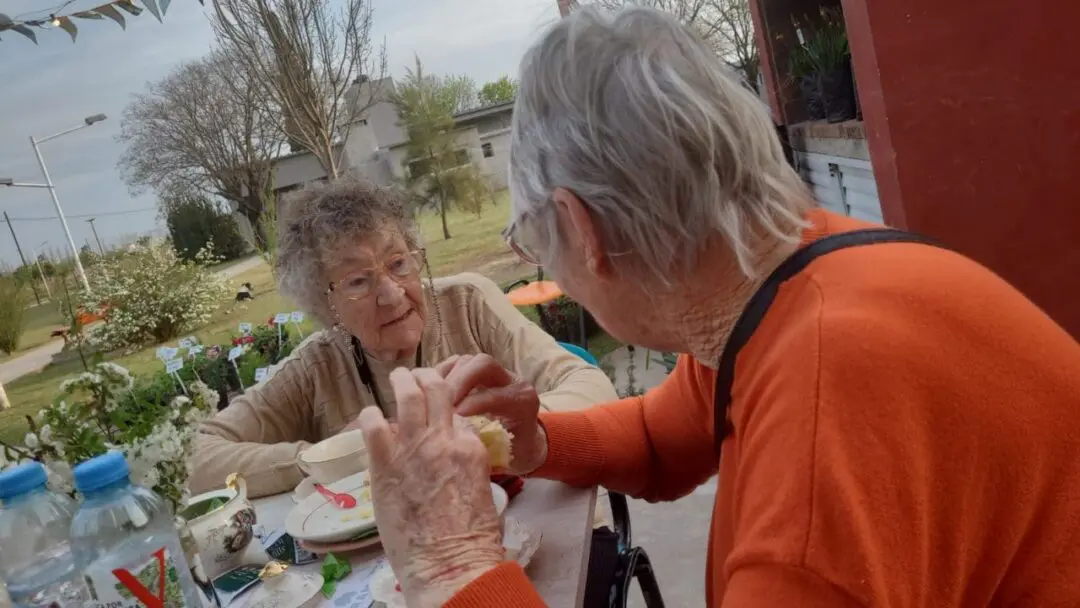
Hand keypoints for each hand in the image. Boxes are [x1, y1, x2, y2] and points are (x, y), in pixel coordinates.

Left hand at [357, 368, 504, 606]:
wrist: (449, 562)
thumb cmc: (470, 538)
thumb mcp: (481, 490)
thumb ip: (467, 465)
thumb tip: (452, 459)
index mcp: (471, 447)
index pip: (457, 414)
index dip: (446, 410)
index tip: (438, 413)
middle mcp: (444, 439)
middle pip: (435, 390)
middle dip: (424, 377)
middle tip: (415, 375)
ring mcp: (414, 448)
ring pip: (407, 396)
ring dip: (401, 382)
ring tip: (396, 377)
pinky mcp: (385, 464)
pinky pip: (374, 425)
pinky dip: (370, 415)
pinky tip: (369, 415)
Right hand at [441, 354, 547, 475]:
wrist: (524, 442)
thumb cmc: (514, 451)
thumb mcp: (506, 454)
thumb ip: (487, 446)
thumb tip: (459, 446)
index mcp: (523, 401)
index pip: (496, 394)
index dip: (474, 403)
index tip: (455, 416)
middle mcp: (511, 381)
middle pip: (483, 365)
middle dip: (459, 382)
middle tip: (440, 404)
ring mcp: (493, 372)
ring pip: (467, 362)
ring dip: (446, 379)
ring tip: (431, 399)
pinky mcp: (477, 372)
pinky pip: (456, 364)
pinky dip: (441, 375)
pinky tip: (430, 393)